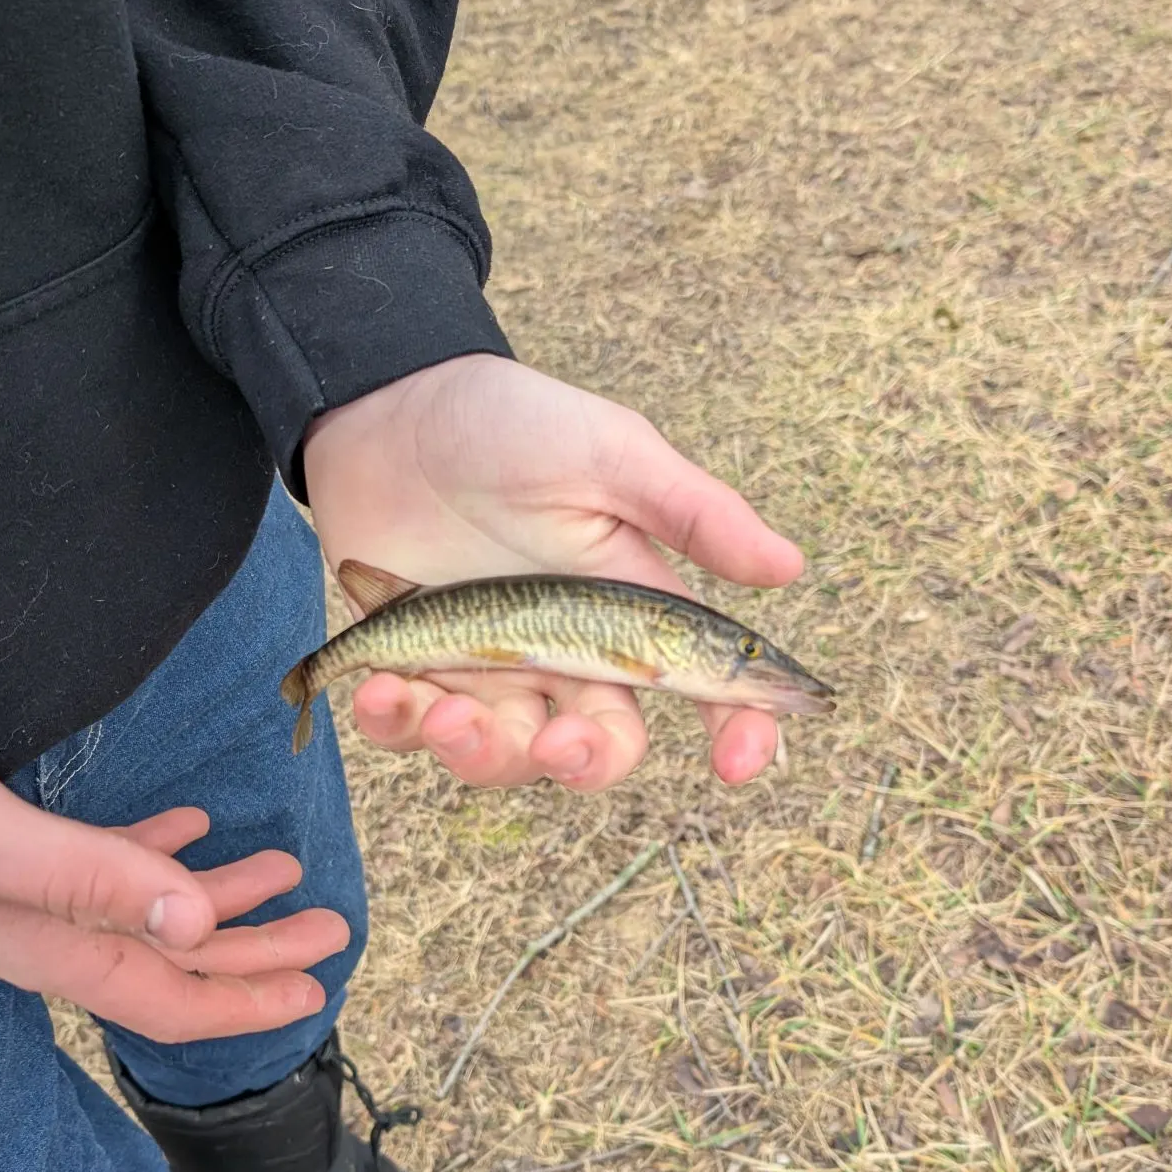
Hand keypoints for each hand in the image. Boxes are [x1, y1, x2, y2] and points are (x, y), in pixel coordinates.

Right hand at [0, 684, 347, 1041]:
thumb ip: (88, 878)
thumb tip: (196, 921)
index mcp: (46, 939)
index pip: (169, 995)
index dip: (248, 997)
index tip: (318, 986)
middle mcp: (44, 924)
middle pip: (175, 955)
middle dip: (259, 949)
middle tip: (332, 928)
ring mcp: (26, 886)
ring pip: (148, 907)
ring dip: (221, 895)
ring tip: (284, 871)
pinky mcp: (11, 838)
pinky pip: (106, 859)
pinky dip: (159, 849)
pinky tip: (190, 826)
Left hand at [301, 354, 805, 790]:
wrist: (392, 408)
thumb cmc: (513, 424)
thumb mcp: (609, 454)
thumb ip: (690, 512)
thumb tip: (789, 566)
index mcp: (628, 610)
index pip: (701, 690)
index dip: (737, 735)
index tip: (736, 762)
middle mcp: (565, 655)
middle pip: (599, 749)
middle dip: (584, 763)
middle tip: (558, 745)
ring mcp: (488, 670)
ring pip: (505, 757)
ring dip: (479, 752)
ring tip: (444, 712)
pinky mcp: (414, 670)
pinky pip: (408, 732)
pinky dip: (395, 724)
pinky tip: (381, 687)